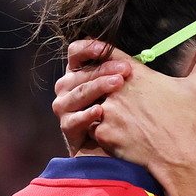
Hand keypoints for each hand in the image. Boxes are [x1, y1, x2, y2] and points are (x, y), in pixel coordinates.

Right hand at [53, 40, 133, 155]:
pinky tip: (100, 111)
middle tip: (126, 69)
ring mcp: (64, 107)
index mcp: (77, 73)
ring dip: (98, 87)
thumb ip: (119, 69)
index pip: (76, 53)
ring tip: (117, 84)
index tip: (106, 48)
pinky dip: (87, 114)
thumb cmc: (119, 112)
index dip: (88, 48)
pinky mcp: (67, 127)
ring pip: (79, 93)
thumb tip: (131, 55)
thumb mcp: (119, 88)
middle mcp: (66, 87)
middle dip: (104, 69)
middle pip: (81, 73)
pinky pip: (74, 119)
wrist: (111, 146)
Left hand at [72, 29, 195, 181]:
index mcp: (136, 74)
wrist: (179, 159)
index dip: (102, 56)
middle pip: (94, 79)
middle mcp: (117, 89)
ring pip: (91, 102)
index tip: (105, 63)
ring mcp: (108, 111)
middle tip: (112, 98)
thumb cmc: (188, 123)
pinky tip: (115, 133)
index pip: (105, 52)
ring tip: (115, 116)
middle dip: (100, 86)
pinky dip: (99, 128)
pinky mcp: (102, 132)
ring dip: (98, 107)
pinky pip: (91, 125)